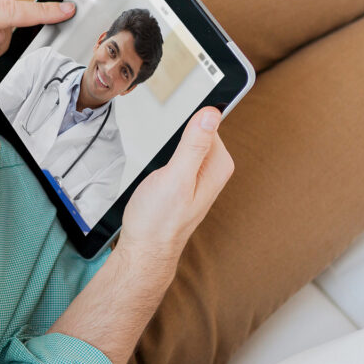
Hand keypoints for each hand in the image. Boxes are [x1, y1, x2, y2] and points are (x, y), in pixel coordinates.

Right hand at [119, 107, 234, 265]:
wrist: (145, 249)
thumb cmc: (158, 220)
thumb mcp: (175, 177)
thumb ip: (194, 145)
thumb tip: (211, 113)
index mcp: (218, 165)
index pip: (211, 122)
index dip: (189, 119)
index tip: (173, 128)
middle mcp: (214, 169)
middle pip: (198, 131)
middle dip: (176, 135)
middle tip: (163, 158)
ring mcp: (200, 176)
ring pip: (186, 143)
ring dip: (169, 147)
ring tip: (160, 169)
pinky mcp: (186, 181)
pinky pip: (180, 155)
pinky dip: (166, 156)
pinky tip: (158, 172)